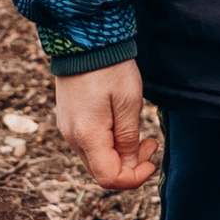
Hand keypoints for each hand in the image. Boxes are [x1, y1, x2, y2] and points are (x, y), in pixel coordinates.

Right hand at [54, 55, 159, 189]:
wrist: (85, 40)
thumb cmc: (110, 67)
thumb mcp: (129, 102)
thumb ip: (129, 138)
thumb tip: (130, 164)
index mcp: (87, 135)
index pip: (108, 178)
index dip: (133, 179)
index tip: (152, 161)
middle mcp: (72, 137)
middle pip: (101, 171)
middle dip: (130, 166)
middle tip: (151, 143)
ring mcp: (67, 128)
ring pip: (96, 159)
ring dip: (121, 155)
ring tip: (142, 135)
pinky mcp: (68, 119)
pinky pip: (89, 144)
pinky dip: (109, 144)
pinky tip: (122, 126)